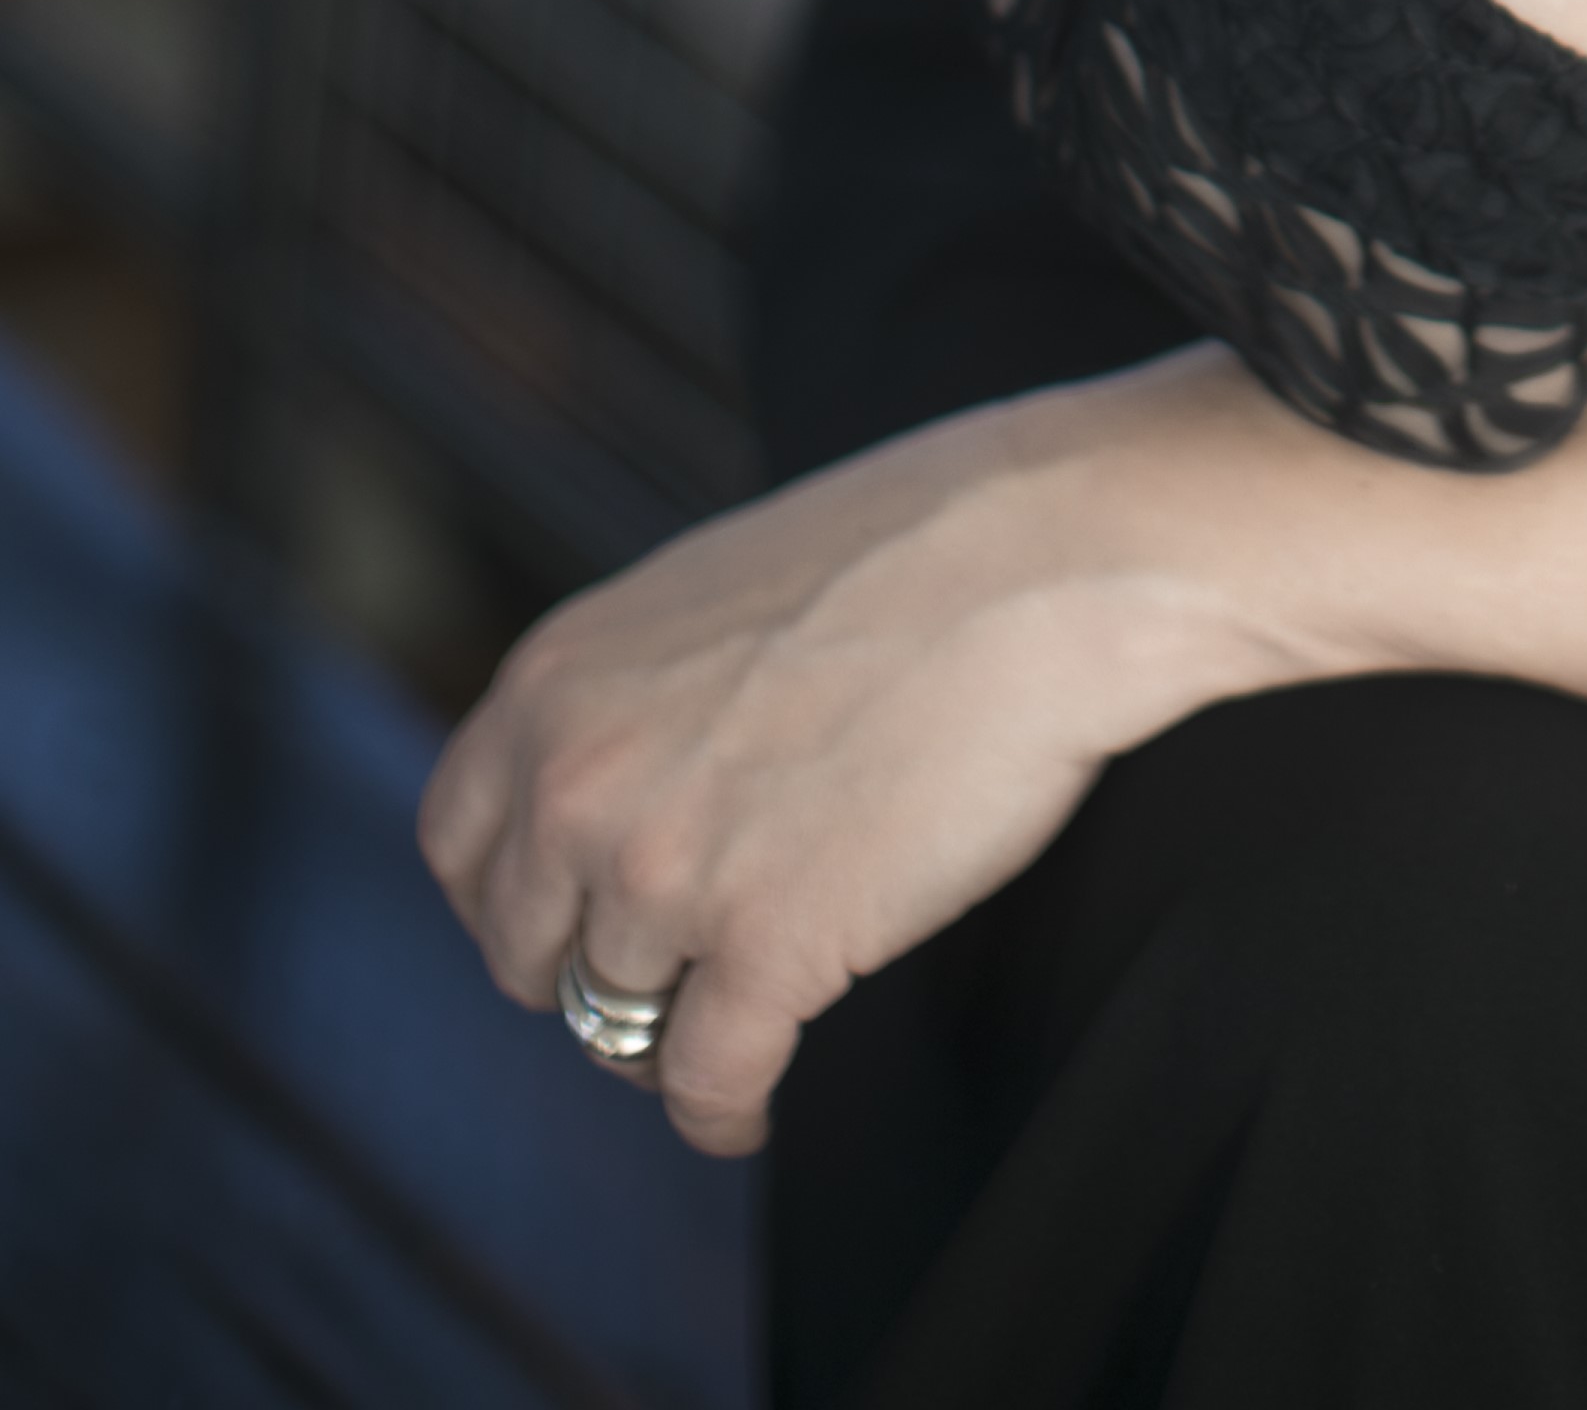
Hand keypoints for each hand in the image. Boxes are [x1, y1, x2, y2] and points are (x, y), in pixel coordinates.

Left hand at [417, 361, 1327, 1155]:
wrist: (1053, 557)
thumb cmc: (917, 552)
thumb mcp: (710, 595)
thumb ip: (634, 693)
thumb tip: (617, 786)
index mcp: (556, 679)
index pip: (455, 840)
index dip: (513, 896)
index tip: (567, 919)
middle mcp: (578, 781)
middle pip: (523, 954)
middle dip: (590, 971)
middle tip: (670, 972)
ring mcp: (665, 872)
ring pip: (612, 1026)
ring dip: (670, 1036)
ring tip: (728, 1032)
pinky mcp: (766, 947)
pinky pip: (703, 1085)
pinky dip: (725, 1111)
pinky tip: (753, 1104)